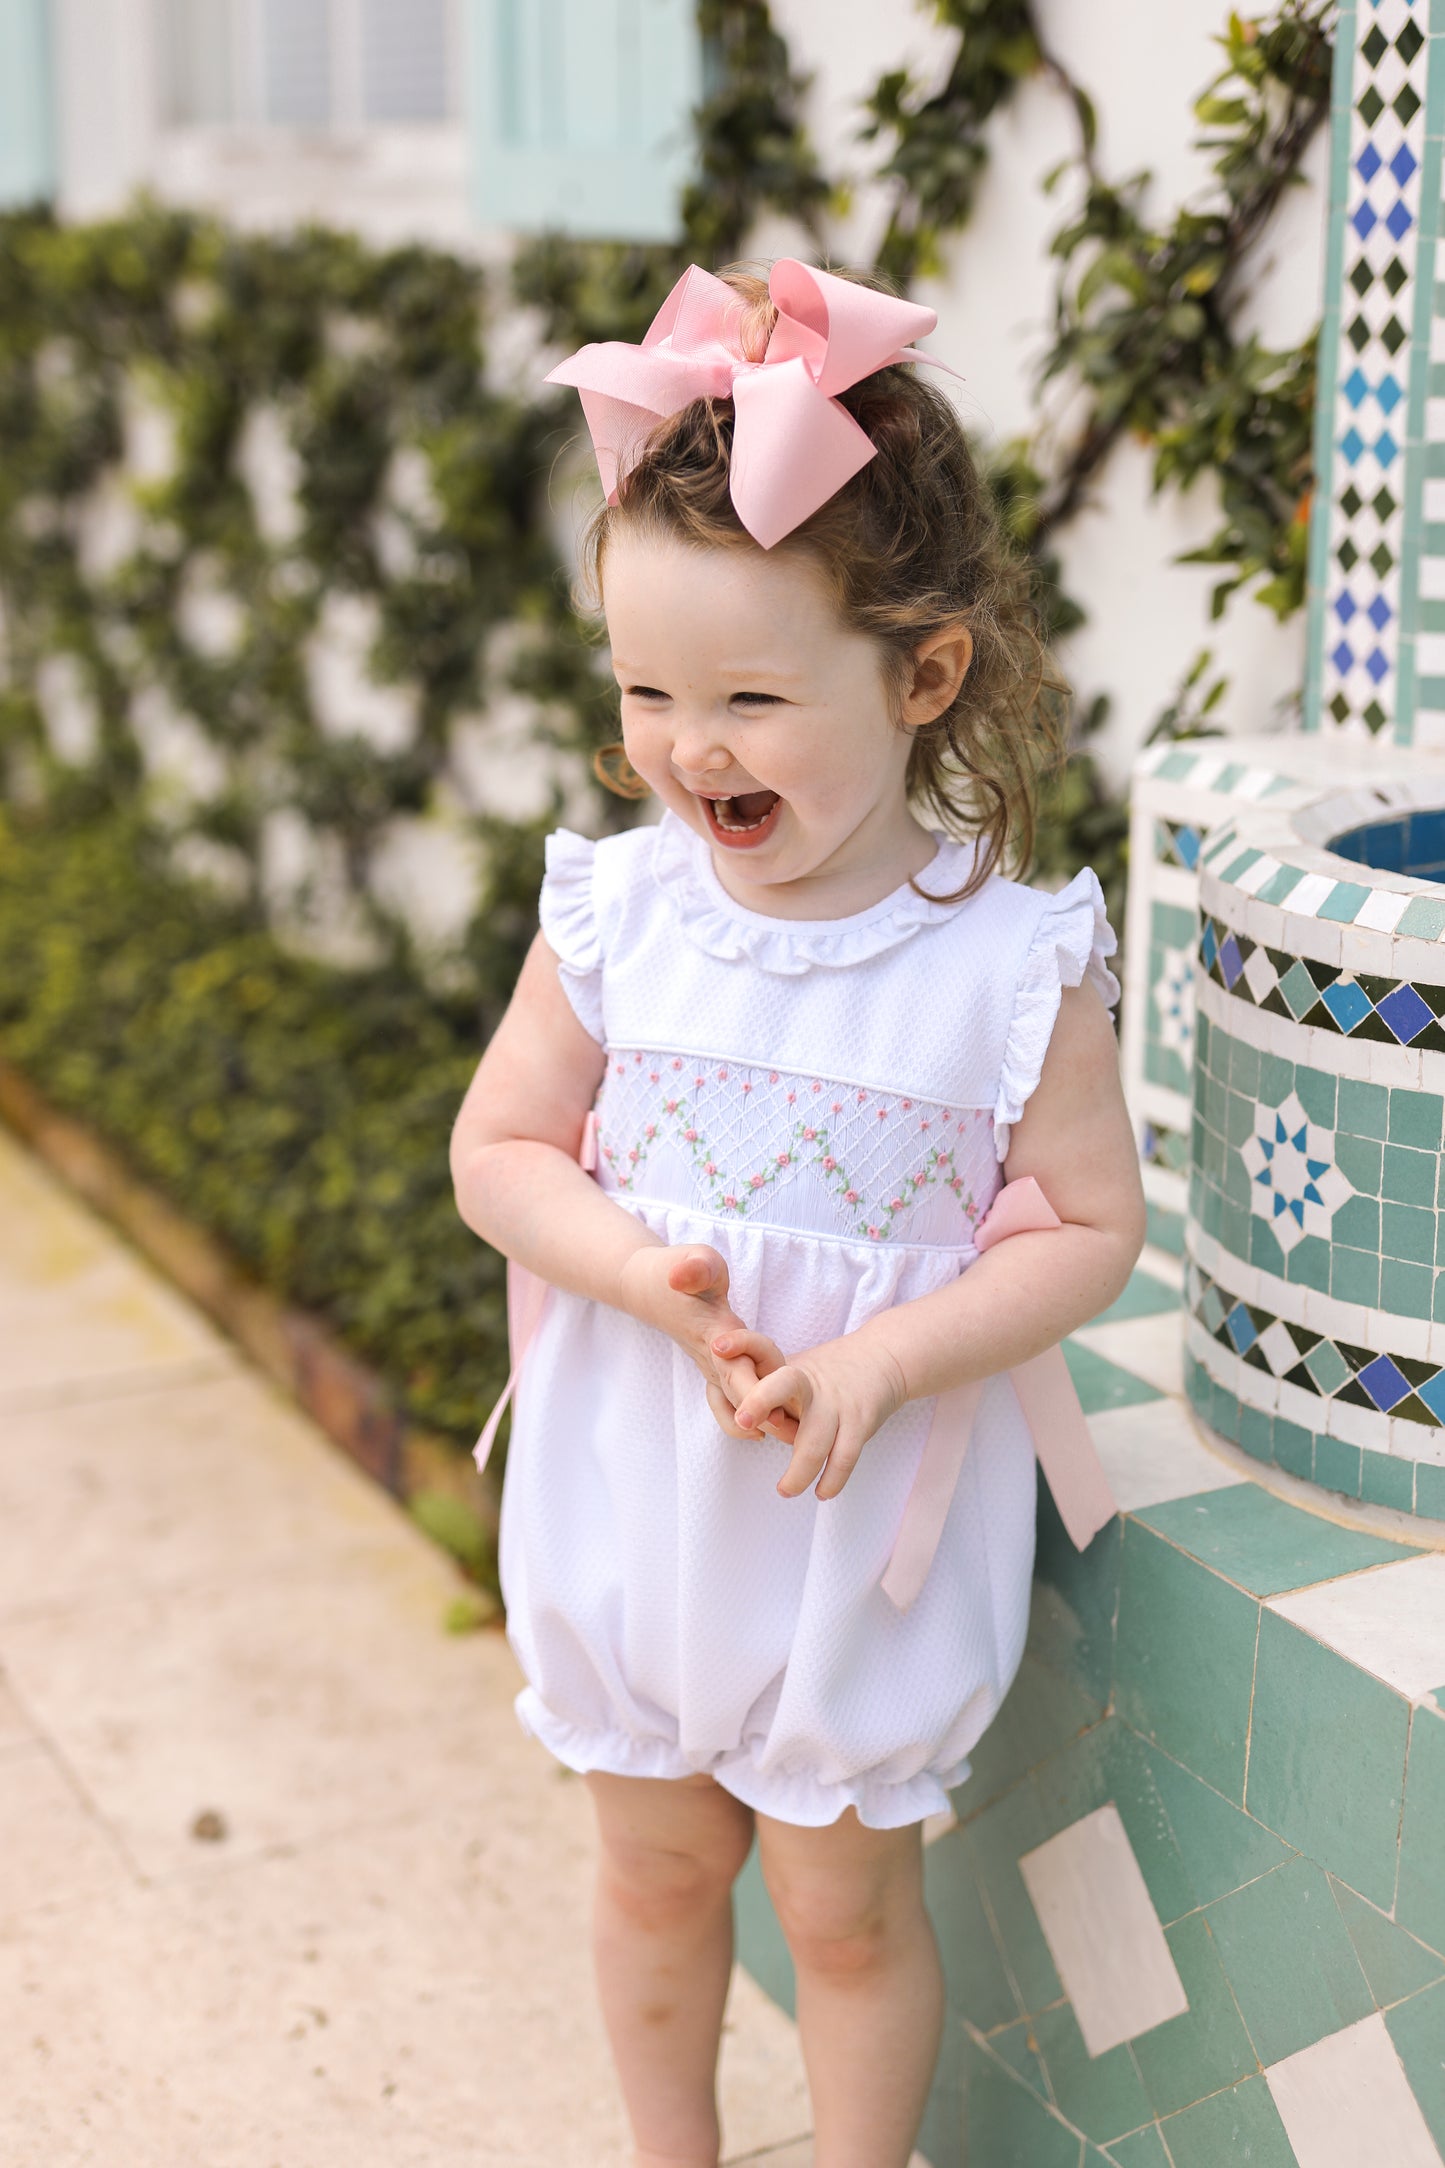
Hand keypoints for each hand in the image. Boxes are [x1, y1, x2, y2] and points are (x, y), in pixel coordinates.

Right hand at [617, 1243, 788, 1441]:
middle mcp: (714, 1360)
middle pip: (741, 1398)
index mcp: (715, 1335)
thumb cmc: (681, 1271)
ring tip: (793, 1436)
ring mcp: (713, 1368)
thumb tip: (682, 1274)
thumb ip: (695, 1267)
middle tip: (796, 1436)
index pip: (734, 1371)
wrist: (651, 1288)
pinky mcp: (717, 1370)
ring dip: (762, 1422)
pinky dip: (746, 1420)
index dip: (753, 1394)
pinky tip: (769, 1429)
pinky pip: (730, 1404)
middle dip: (767, 1417)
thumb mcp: (694, 1260)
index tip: (772, 1415)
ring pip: (736, 1406)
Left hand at [715, 1329, 908, 1499]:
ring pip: (814, 1440)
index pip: (760, 1349)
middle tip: (743, 1422)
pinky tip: (822, 1492)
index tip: (718, 1348)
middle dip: (761, 1400)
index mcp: (788, 1368)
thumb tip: (728, 1415)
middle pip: (784, 1384)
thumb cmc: (826, 1371)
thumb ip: (762, 1387)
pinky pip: (845, 1456)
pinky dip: (832, 1479)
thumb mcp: (793, 1368)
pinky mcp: (861, 1421)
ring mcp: (836, 1402)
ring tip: (784, 1490)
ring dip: (798, 1471)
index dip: (741, 1345)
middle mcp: (809, 1383)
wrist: (883, 1357)